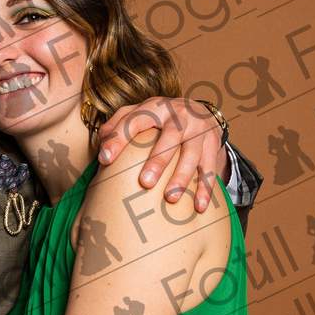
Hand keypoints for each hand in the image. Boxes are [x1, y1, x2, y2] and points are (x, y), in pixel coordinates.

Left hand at [97, 97, 226, 213]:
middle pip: (170, 138)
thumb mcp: (139, 113)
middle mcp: (179, 116)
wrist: (199, 112)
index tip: (104, 159)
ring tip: (170, 198)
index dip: (119, 138)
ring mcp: (198, 130)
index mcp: (155, 107)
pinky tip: (199, 207)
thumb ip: (118, 125)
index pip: (135, 120)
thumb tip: (102, 148)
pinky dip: (206, 188)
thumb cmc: (159, 118)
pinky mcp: (212, 144)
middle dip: (158, 160)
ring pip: (192, 154)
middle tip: (145, 183)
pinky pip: (210, 168)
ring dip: (182, 177)